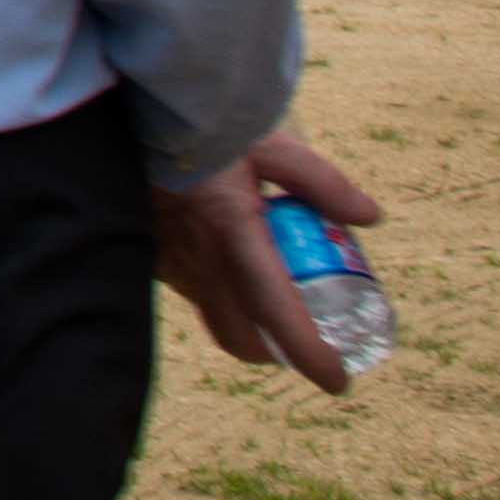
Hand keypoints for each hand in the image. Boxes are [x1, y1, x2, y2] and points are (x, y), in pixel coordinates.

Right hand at [154, 129, 380, 394]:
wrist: (131, 118)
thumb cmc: (204, 128)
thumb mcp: (269, 146)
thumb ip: (321, 182)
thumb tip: (368, 218)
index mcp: (234, 235)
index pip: (276, 315)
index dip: (309, 356)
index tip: (338, 381)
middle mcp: (199, 259)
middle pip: (239, 336)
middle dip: (276, 353)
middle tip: (309, 345)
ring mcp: (169, 260)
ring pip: (213, 315)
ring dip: (247, 323)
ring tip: (275, 301)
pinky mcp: (151, 252)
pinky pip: (190, 290)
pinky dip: (219, 294)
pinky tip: (229, 264)